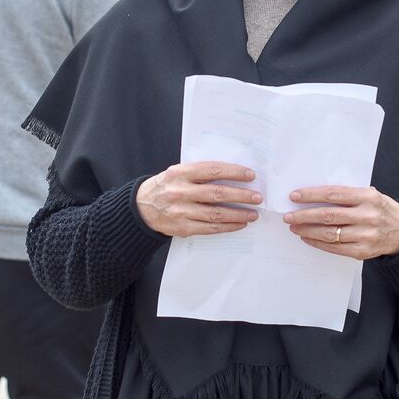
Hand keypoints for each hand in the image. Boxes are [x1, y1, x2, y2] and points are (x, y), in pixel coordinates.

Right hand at [136, 162, 260, 237]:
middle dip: (241, 196)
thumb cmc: (166, 186)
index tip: (250, 175)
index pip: (212, 170)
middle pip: (217, 193)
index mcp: (180, 173)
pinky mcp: (183, 228)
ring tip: (253, 214)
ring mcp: (181, 211)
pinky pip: (209, 228)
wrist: (141, 207)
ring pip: (216, 214)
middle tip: (257, 197)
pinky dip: (227, 226)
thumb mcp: (178, 172)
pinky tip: (239, 224)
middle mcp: (180, 192)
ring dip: (238, 214)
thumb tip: (232, 174)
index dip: (234, 172)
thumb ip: (200, 172)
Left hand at [283, 185, 398, 259]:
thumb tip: (315, 194)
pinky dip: (318, 243)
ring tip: (294, 227)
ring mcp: (365, 235)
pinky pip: (335, 248)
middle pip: (328, 216)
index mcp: (367, 197)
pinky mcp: (363, 251)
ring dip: (308, 230)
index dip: (311, 195)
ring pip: (329, 234)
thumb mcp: (370, 195)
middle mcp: (366, 216)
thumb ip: (348, 194)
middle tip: (288, 216)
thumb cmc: (382, 209)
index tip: (294, 196)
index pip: (333, 194)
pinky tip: (308, 238)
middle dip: (303, 216)